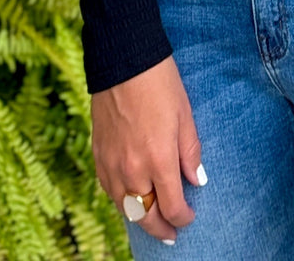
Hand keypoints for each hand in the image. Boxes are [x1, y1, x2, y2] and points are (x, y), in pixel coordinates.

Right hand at [91, 55, 204, 244]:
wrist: (123, 59)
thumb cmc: (159, 82)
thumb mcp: (185, 115)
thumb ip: (190, 152)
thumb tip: (196, 181)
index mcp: (158, 160)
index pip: (172, 207)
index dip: (183, 217)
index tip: (190, 216)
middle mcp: (132, 169)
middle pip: (146, 216)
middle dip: (161, 228)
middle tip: (172, 234)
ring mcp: (111, 163)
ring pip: (124, 208)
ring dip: (140, 217)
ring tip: (152, 220)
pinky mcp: (97, 154)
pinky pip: (108, 189)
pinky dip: (120, 200)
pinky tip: (129, 198)